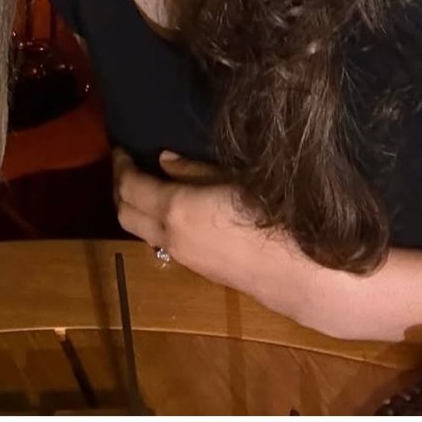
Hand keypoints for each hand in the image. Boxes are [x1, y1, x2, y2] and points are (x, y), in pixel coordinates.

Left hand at [113, 148, 325, 327]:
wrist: (301, 272)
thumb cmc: (273, 214)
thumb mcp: (234, 179)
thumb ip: (194, 170)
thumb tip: (164, 160)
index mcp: (175, 209)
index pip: (130, 186)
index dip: (122, 165)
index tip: (122, 148)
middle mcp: (170, 237)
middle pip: (125, 214)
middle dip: (119, 188)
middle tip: (127, 166)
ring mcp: (183, 258)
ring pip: (142, 232)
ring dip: (135, 208)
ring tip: (147, 186)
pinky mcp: (198, 270)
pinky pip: (162, 242)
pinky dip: (155, 223)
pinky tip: (173, 210)